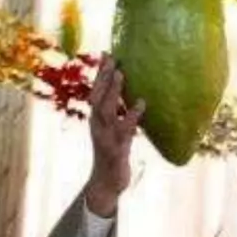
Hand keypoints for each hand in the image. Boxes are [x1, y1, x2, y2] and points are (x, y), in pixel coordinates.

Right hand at [83, 58, 145, 216]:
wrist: (105, 183)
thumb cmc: (112, 151)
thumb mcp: (112, 129)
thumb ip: (116, 111)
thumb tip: (127, 90)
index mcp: (95, 119)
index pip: (95, 91)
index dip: (99, 73)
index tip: (107, 53)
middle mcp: (97, 125)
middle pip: (97, 97)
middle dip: (103, 77)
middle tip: (113, 58)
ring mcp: (105, 137)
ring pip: (106, 110)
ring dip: (113, 91)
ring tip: (121, 74)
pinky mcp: (115, 150)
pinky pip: (124, 130)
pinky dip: (132, 115)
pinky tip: (141, 103)